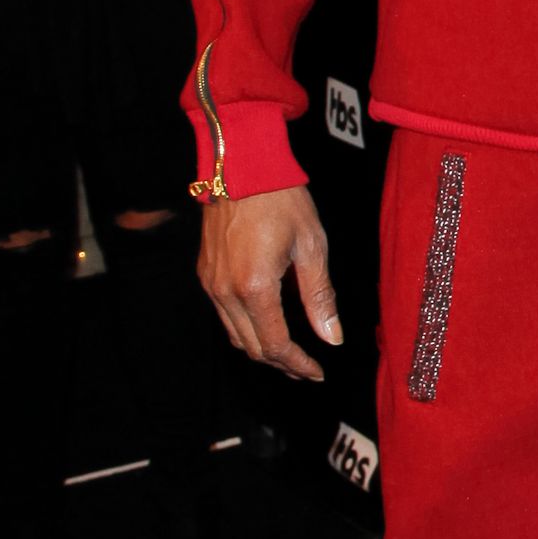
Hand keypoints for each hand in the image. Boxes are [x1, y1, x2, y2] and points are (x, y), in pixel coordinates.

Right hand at [199, 184, 342, 381]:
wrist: (241, 166)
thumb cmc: (281, 200)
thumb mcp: (311, 247)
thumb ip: (319, 297)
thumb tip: (332, 337)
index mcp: (255, 286)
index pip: (276, 344)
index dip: (298, 364)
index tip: (317, 372)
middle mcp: (226, 291)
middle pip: (253, 347)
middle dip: (282, 363)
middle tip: (307, 369)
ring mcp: (211, 283)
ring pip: (236, 335)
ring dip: (263, 349)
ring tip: (290, 354)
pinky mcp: (205, 273)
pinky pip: (225, 315)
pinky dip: (247, 329)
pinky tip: (268, 325)